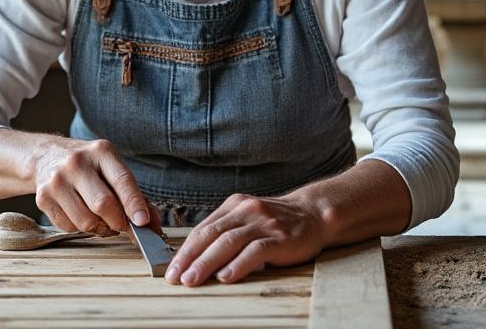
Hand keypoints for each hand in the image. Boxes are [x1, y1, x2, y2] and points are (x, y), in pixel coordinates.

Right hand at [31, 137, 160, 236]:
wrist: (46, 156)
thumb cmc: (88, 166)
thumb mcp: (111, 167)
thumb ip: (134, 194)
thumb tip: (152, 225)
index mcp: (101, 151)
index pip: (122, 180)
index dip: (134, 204)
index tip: (143, 222)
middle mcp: (77, 163)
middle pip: (103, 204)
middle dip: (118, 222)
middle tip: (123, 226)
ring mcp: (57, 180)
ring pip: (86, 221)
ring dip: (99, 228)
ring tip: (100, 219)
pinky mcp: (43, 197)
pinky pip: (69, 227)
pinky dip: (79, 228)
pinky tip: (79, 213)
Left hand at [166, 193, 325, 285]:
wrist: (314, 214)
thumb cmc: (276, 223)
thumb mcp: (248, 220)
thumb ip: (226, 233)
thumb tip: (195, 259)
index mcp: (234, 206)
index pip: (202, 229)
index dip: (184, 250)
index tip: (171, 269)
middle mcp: (246, 211)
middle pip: (210, 235)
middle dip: (189, 258)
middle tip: (175, 277)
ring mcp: (263, 223)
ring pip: (228, 242)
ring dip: (206, 263)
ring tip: (193, 279)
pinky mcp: (280, 237)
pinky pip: (254, 251)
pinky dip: (238, 264)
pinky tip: (226, 277)